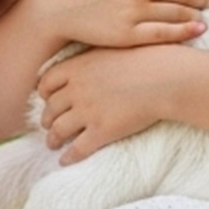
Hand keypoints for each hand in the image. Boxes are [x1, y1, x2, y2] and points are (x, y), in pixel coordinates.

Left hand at [37, 45, 194, 163]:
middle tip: (48, 125)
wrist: (165, 77)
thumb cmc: (144, 58)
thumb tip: (84, 66)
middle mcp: (76, 90)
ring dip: (53, 139)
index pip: (46, 83)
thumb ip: (91, 59)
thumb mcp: (110, 48)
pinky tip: (65, 160)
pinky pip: (77, 149)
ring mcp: (87, 111)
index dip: (44, 94)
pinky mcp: (101, 131)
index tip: (46, 100)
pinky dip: (68, 156)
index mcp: (76, 67)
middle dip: (47, 119)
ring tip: (53, 143)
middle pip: (50, 108)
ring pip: (59, 130)